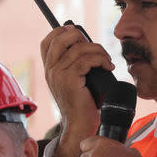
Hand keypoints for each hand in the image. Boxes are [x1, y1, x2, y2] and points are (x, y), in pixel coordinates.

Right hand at [40, 25, 114, 156]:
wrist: (80, 125)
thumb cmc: (82, 103)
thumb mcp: (75, 80)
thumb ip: (76, 63)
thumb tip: (89, 45)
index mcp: (50, 69)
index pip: (48, 41)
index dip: (62, 31)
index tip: (79, 33)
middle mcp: (51, 70)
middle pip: (61, 38)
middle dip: (82, 37)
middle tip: (95, 49)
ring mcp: (59, 74)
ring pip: (80, 48)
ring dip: (99, 51)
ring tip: (107, 61)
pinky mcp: (70, 79)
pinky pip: (88, 59)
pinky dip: (101, 60)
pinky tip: (108, 67)